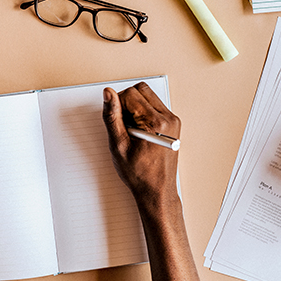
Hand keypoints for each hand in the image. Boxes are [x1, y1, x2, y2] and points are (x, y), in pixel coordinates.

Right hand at [102, 82, 180, 212]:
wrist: (157, 190)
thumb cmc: (140, 174)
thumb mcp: (118, 145)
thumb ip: (112, 116)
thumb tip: (108, 94)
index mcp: (155, 123)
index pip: (130, 94)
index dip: (117, 105)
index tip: (117, 123)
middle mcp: (168, 119)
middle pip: (141, 90)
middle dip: (126, 101)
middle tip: (122, 124)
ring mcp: (172, 121)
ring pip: (147, 96)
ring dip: (134, 107)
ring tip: (130, 129)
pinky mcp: (172, 124)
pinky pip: (154, 107)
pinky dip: (142, 113)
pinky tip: (138, 131)